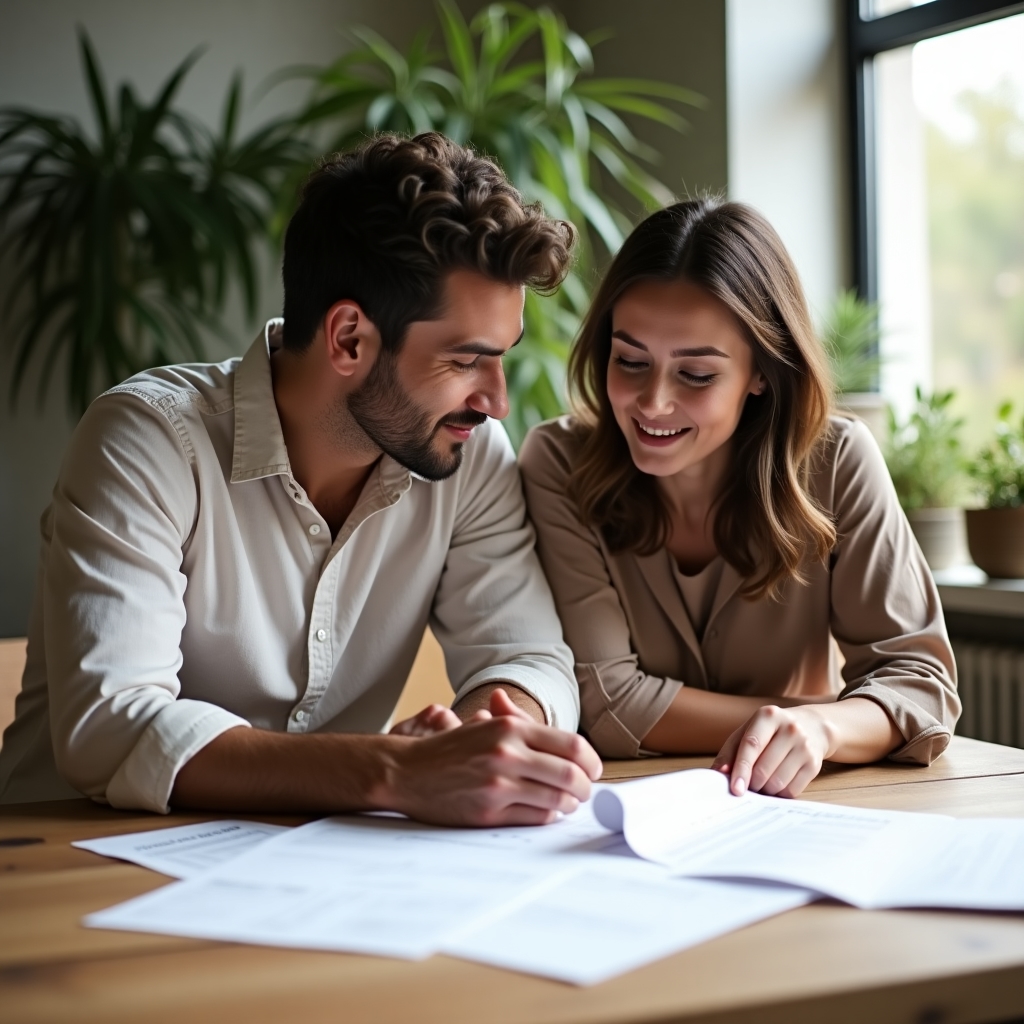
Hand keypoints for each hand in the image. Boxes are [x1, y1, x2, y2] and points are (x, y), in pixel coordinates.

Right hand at [383, 688, 602, 826]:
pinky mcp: (489, 812)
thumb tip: (562, 743)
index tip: (593, 771)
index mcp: (510, 728)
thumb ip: (522, 727)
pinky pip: (536, 818)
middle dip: (586, 787)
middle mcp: (507, 753)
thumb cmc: (449, 749)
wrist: (407, 771)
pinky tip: (547, 811)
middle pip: (570, 775)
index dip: (591, 761)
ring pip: (557, 800)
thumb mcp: (484, 725)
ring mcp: (498, 784)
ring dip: (570, 804)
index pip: (571, 745)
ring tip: (567, 803)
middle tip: (586, 792)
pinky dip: (549, 816)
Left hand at [712, 705, 831, 798]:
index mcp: (768, 716)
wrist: (812, 726)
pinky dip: (779, 794)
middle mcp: (790, 728)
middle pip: (763, 768)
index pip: (752, 745)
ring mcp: (805, 746)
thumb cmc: (770, 732)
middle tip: (748, 785)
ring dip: (765, 790)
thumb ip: (730, 751)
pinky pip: (792, 790)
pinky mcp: (814, 764)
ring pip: (778, 783)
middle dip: (752, 783)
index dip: (741, 769)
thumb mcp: (748, 731)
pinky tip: (777, 784)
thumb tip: (718, 772)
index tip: (735, 789)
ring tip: (762, 782)